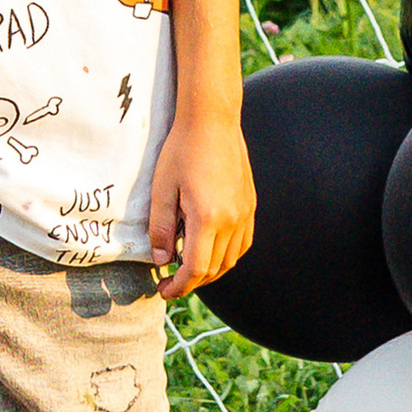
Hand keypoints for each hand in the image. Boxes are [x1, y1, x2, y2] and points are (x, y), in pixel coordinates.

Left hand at [147, 106, 253, 303]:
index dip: (179, 286)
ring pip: (232, 259)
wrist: (212, 120)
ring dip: (210, 272)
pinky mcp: (250, 204)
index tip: (164, 290)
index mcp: (208, 217)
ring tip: (189, 270)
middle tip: (171, 284)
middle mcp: (232, 219)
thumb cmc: (182, 150)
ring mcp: (245, 212)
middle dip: (192, 282)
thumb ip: (160, 228)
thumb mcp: (162, 189)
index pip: (196, 268)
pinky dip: (228, 256)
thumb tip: (162, 260)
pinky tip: (212, 252)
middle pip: (215, 268)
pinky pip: (243, 242)